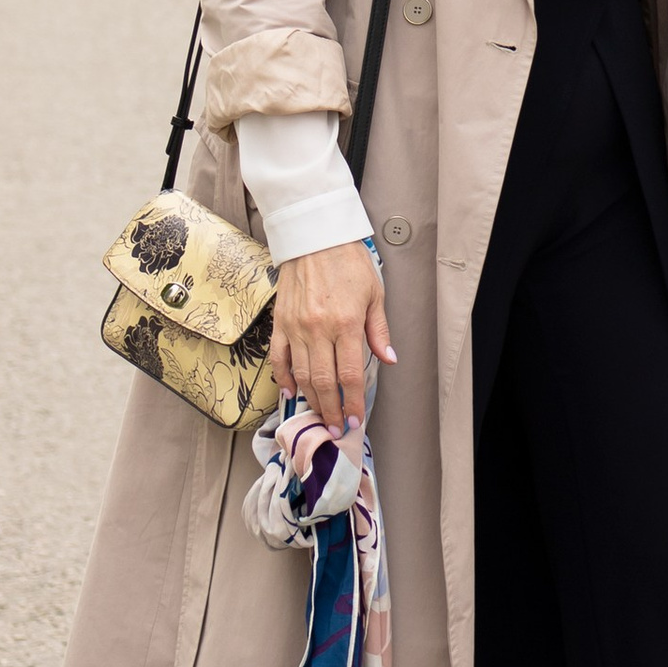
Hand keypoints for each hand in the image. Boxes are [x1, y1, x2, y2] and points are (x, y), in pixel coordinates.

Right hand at [270, 240, 395, 432]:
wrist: (314, 237)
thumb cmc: (348, 261)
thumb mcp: (374, 293)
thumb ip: (378, 330)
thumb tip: (388, 358)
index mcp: (346, 323)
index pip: (350, 374)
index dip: (353, 401)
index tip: (356, 418)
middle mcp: (319, 329)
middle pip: (324, 382)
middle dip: (332, 411)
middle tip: (337, 429)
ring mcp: (296, 328)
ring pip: (302, 375)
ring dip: (311, 400)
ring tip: (320, 416)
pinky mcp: (280, 323)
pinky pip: (279, 358)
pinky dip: (283, 379)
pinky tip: (290, 393)